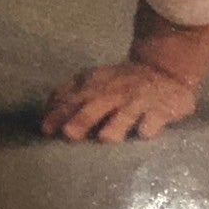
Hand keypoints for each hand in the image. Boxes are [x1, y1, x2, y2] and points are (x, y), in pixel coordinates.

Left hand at [41, 62, 196, 142]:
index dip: (58, 113)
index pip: (71, 98)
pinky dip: (150, 124)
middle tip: (68, 134)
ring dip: (115, 125)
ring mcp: (137, 99)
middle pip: (95, 106)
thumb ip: (71, 95)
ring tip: (105, 139)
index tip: (46, 130)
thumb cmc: (120, 83)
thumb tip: (47, 113)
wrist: (162, 70)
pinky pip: (155, 116)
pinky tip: (145, 133)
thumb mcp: (93, 82)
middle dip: (81, 119)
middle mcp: (113, 92)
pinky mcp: (161, 108)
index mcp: (93, 85)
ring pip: (125, 113)